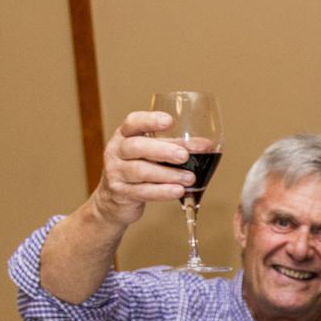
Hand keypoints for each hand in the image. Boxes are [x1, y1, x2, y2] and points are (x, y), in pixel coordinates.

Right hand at [91, 111, 195, 227]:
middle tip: (184, 155)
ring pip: (141, 171)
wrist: (115, 200)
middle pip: (136, 147)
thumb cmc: (139, 170)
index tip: (169, 121)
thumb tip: (205, 145)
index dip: (149, 120)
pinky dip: (163, 192)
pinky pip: (143, 192)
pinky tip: (178, 191)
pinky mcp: (121, 193)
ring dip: (168, 174)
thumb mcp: (152, 154)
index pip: (133, 122)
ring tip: (189, 178)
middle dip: (163, 150)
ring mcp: (116, 172)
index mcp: (125, 135)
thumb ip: (175, 147)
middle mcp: (117, 151)